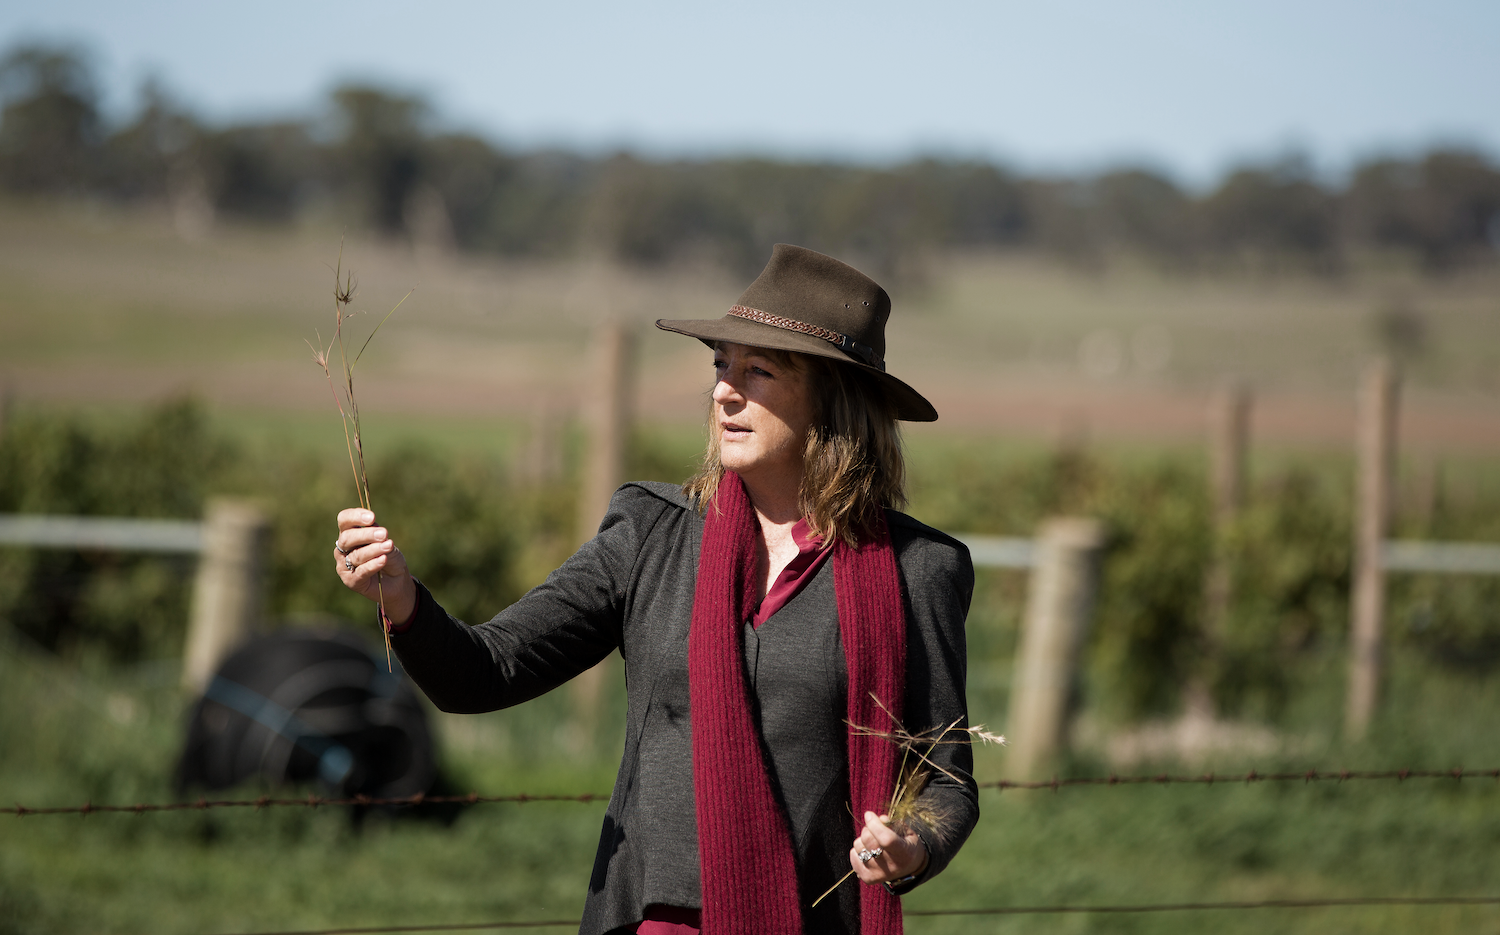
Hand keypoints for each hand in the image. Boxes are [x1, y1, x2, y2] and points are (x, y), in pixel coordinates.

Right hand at [335, 508, 416, 626]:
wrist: (396, 580)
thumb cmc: (389, 556)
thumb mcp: (387, 543)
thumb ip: (380, 538)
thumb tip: (376, 533)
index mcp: (349, 533)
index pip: (344, 520)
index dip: (355, 517)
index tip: (372, 517)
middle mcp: (343, 548)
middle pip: (347, 538)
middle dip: (366, 535)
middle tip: (384, 533)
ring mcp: (344, 565)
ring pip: (356, 555)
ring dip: (373, 550)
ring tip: (389, 546)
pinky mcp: (351, 581)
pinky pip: (360, 572)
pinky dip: (372, 565)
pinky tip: (383, 559)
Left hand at [849, 811, 927, 885]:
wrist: (909, 868)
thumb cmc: (907, 845)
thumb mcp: (907, 832)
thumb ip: (894, 824)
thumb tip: (879, 819)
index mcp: (904, 853)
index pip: (886, 839)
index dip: (875, 824)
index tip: (869, 814)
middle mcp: (891, 867)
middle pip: (869, 841)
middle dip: (868, 828)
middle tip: (873, 827)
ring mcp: (878, 874)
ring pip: (859, 847)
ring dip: (863, 840)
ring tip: (873, 842)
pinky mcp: (868, 878)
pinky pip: (853, 856)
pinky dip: (858, 850)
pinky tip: (868, 850)